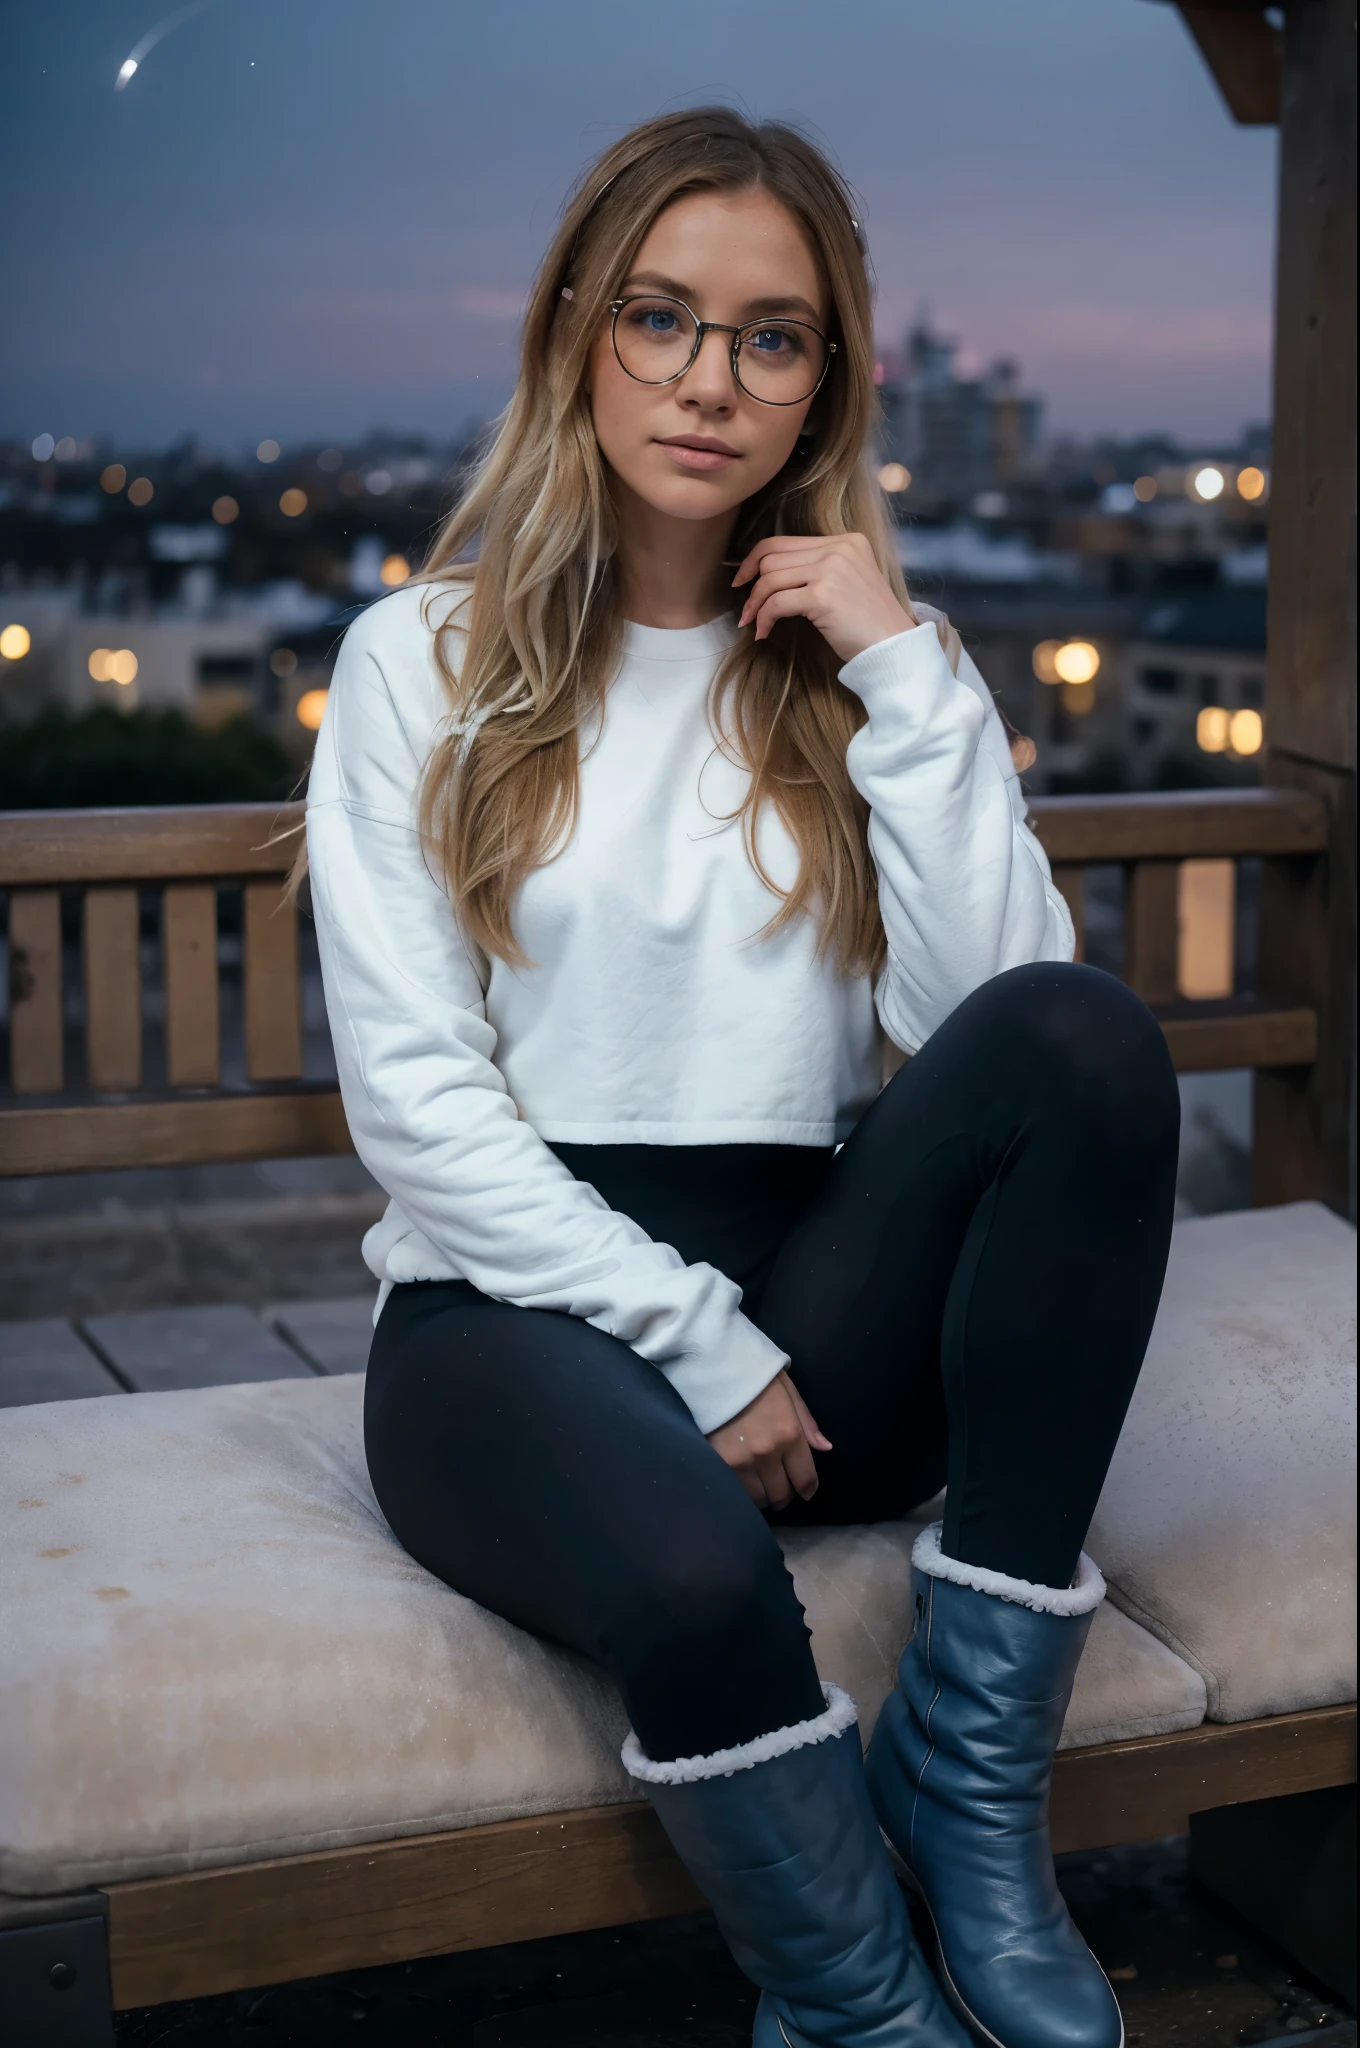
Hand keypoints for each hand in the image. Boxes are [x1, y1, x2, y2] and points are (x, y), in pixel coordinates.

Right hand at [707, 1371, 832, 1510]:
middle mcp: (768, 1452)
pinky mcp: (719, 1463)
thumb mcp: (789, 1391)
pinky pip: (737, 1492)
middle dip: (786, 1495)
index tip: (806, 1491)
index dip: (808, 1489)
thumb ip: (807, 1423)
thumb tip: (825, 1448)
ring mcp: (742, 1461)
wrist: (714, 1366)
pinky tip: (745, 1483)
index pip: (805, 1478)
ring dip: (764, 1496)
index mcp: (790, 1433)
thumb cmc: (755, 1375)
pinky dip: (744, 1493)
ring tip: (763, 1487)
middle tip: (782, 1488)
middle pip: (782, 1494)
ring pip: (759, 1498)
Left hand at [733, 531, 916, 664]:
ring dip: (755, 604)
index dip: (756, 560)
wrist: (894, 648)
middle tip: (747, 610)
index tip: (743, 580)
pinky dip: (764, 618)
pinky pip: (777, 603)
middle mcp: (839, 549)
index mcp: (846, 541)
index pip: (785, 541)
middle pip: (772, 557)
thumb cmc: (869, 624)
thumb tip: (770, 574)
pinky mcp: (823, 595)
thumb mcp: (848, 583)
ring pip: (770, 578)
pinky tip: (764, 633)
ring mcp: (831, 570)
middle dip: (752, 585)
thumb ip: (819, 569)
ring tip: (753, 623)